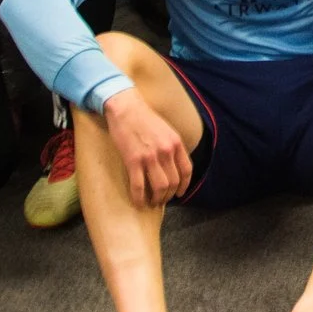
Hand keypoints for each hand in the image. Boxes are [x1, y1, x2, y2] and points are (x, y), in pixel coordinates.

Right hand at [104, 86, 192, 206]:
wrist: (126, 108)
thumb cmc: (144, 118)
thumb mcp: (166, 130)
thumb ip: (172, 146)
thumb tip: (173, 165)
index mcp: (176, 143)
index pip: (186, 171)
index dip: (184, 186)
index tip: (179, 193)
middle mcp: (166, 151)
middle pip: (173, 182)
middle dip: (168, 195)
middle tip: (162, 200)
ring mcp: (150, 157)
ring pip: (160, 188)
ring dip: (157, 199)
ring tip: (152, 203)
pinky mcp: (133, 161)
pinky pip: (139, 186)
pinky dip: (140, 198)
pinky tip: (138, 203)